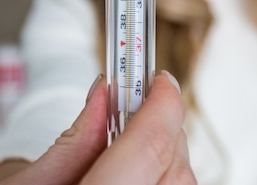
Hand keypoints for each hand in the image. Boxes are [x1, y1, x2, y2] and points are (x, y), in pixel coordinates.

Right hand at [0, 71, 194, 184]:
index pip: (149, 147)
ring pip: (182, 184)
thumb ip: (74, 140)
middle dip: (162, 126)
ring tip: (129, 143)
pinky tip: (137, 171)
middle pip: (174, 166)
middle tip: (137, 105)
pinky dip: (163, 177)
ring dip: (165, 154)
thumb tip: (103, 93)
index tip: (160, 82)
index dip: (161, 105)